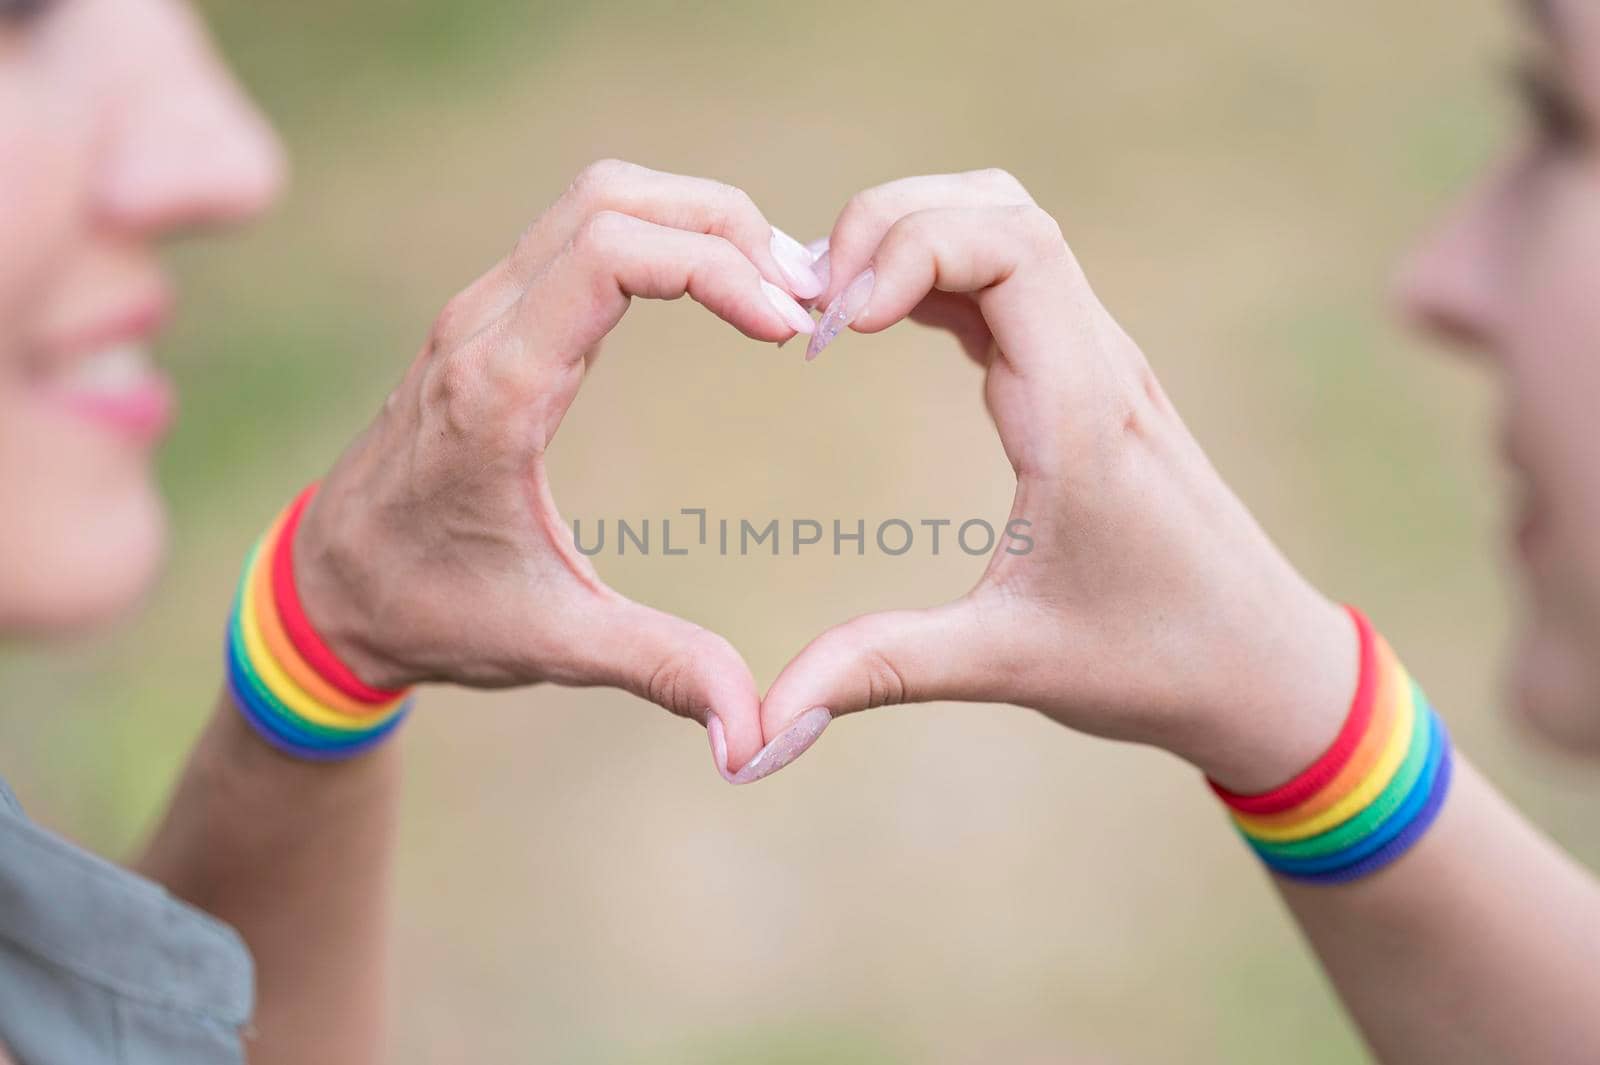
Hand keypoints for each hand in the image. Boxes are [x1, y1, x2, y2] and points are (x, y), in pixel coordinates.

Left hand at [290, 160, 822, 773]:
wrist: (325, 590)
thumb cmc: (430, 612)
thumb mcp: (550, 644)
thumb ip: (659, 668)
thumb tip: (753, 733)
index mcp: (496, 392)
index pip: (613, 256)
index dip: (717, 269)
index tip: (785, 331)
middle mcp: (481, 328)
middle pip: (614, 199)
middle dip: (724, 227)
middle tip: (800, 299)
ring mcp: (480, 312)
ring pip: (599, 199)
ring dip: (695, 222)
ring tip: (773, 290)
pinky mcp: (491, 317)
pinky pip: (582, 232)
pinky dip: (661, 237)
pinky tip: (716, 291)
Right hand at [761, 170, 1355, 791]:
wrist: (1263, 662)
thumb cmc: (1153, 659)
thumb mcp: (1007, 664)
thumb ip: (878, 670)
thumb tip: (759, 729)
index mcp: (1083, 412)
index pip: (1008, 246)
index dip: (903, 250)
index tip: (830, 330)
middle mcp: (1098, 363)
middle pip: (998, 209)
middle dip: (889, 227)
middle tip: (811, 312)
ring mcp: (1097, 361)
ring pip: (1007, 227)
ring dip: (913, 239)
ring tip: (833, 313)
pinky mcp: (1086, 377)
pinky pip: (1009, 279)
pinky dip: (935, 272)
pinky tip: (879, 325)